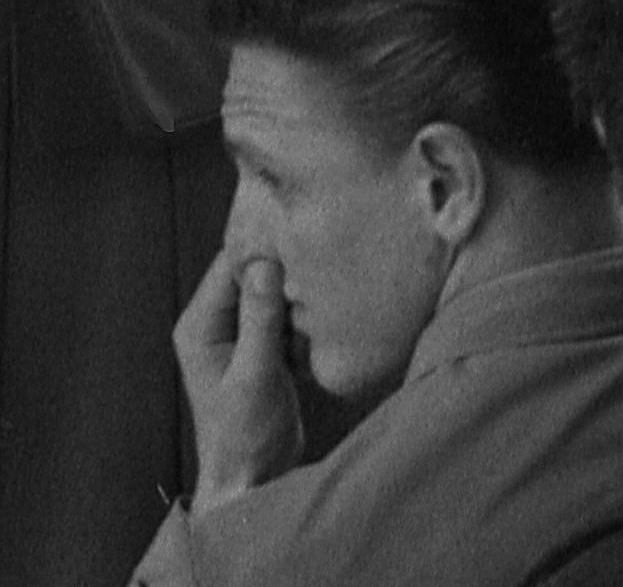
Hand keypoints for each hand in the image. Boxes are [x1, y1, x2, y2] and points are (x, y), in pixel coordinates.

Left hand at [175, 250, 304, 509]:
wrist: (253, 482)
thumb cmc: (243, 437)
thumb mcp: (254, 376)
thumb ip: (259, 320)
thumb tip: (265, 263)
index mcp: (200, 325)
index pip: (232, 262)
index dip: (267, 250)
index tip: (304, 245)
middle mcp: (217, 323)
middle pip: (257, 273)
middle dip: (288, 277)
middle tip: (317, 284)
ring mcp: (241, 334)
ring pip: (278, 292)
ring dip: (299, 302)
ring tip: (312, 321)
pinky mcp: (264, 347)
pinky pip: (289, 314)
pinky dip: (304, 323)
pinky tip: (310, 343)